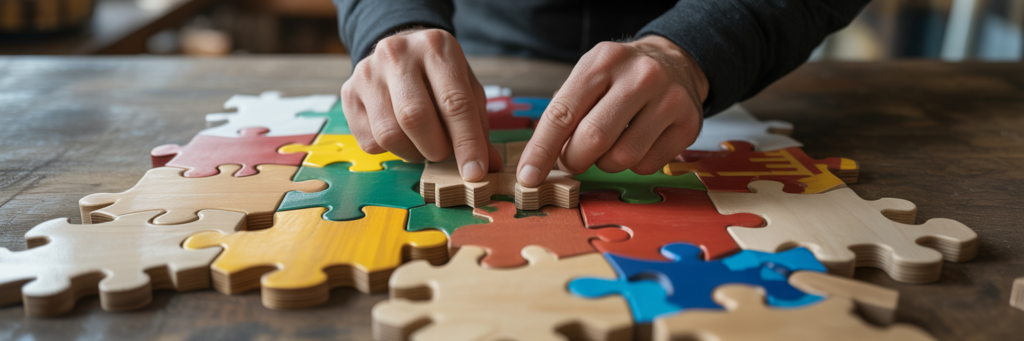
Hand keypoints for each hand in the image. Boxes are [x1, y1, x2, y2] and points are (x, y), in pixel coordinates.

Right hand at [341, 28, 501, 180]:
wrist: (400, 51)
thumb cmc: (438, 75)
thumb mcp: (465, 88)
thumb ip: (477, 125)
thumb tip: (488, 166)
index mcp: (435, 47)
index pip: (454, 102)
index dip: (467, 143)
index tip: (476, 172)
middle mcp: (396, 54)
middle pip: (414, 117)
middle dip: (436, 148)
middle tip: (444, 154)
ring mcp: (367, 73)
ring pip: (389, 134)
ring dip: (413, 153)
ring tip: (424, 145)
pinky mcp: (348, 94)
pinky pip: (369, 141)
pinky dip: (390, 151)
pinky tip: (402, 137)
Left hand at [516, 35, 708, 186]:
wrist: (675, 62)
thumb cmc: (621, 77)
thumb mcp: (589, 77)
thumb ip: (564, 112)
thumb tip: (538, 161)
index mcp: (603, 62)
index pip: (563, 114)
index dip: (542, 150)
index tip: (529, 176)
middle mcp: (640, 76)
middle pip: (593, 139)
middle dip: (574, 160)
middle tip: (573, 160)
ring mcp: (669, 100)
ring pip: (622, 158)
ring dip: (605, 164)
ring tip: (609, 146)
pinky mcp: (688, 124)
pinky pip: (648, 166)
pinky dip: (634, 165)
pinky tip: (636, 143)